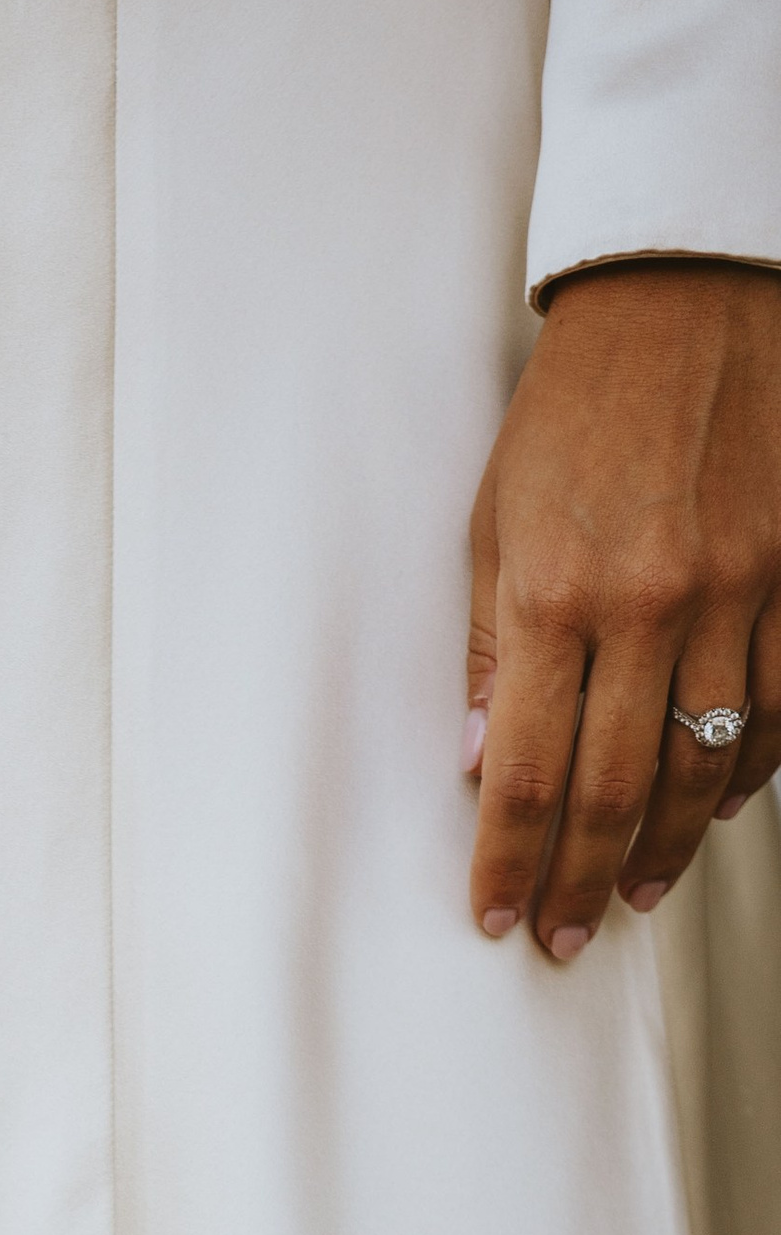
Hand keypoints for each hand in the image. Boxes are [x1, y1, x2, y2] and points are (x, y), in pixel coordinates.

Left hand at [466, 258, 780, 959]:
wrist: (689, 296)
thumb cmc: (575, 409)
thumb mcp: (497, 522)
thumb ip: (493, 649)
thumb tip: (483, 766)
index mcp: (557, 595)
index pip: (529, 771)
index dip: (513, 862)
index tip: (498, 919)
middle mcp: (653, 605)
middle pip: (618, 789)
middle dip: (585, 879)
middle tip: (565, 938)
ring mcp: (740, 591)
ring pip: (709, 762)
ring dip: (667, 845)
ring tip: (634, 895)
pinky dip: (750, 768)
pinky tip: (716, 808)